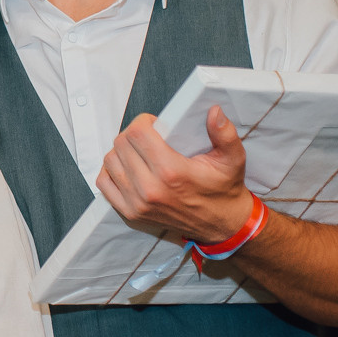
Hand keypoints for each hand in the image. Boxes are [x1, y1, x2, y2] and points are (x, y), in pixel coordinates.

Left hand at [96, 107, 257, 246]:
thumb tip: (214, 112)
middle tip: (147, 136)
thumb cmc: (223, 189)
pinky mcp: (131, 213)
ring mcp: (137, 203)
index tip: (154, 124)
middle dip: (133, 134)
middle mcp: (150, 189)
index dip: (143, 122)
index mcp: (172, 172)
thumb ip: (224, 133)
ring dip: (121, 151)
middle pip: (121, 144)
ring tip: (139, 151)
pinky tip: (128, 167)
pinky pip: (105, 183)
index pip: (137, 134)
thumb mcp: (232, 159)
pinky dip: (112, 171)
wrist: (220, 224)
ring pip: (110, 161)